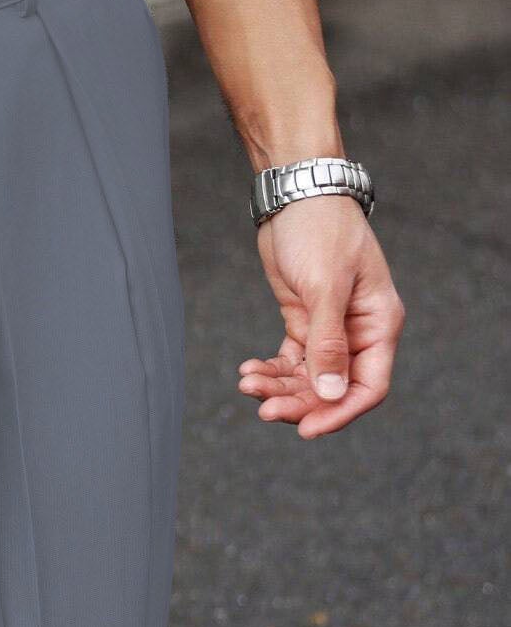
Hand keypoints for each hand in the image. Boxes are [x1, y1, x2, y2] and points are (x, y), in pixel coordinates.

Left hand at [237, 195, 404, 439]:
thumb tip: (331, 394)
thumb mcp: (325, 287)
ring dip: (277, 387)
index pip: (368, 386)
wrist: (295, 196)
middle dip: (298, 403)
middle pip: (331, 390)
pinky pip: (289, 362)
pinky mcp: (303, 324)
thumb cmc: (321, 230)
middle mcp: (358, 333)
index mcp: (378, 324)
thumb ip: (328, 342)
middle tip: (264, 409)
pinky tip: (247, 371)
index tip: (306, 430)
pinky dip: (269, 370)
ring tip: (247, 384)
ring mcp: (330, 331)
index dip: (339, 413)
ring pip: (306, 379)